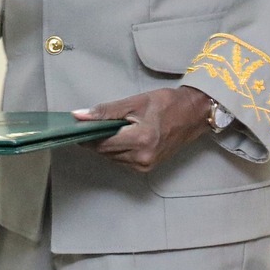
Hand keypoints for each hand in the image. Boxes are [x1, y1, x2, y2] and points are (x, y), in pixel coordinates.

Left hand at [74, 86, 215, 173]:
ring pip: (112, 157)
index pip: (102, 143)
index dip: (87, 135)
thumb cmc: (167, 104)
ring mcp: (145, 165)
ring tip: (106, 128)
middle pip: (105, 152)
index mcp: (141, 140)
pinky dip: (116, 149)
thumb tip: (80, 116)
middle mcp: (142, 157)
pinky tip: (119, 136)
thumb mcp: (135, 102)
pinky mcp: (147, 167)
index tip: (77, 127)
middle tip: (88, 124)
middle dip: (94, 139)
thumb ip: (106, 111)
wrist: (193, 114)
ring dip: (105, 144)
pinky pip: (122, 160)